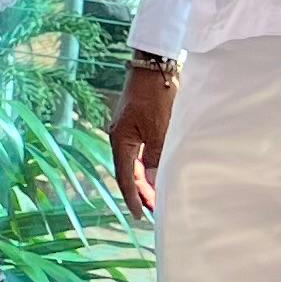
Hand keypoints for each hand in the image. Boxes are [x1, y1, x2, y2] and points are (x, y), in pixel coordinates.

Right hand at [110, 63, 178, 215]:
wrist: (154, 65)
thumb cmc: (156, 95)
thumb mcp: (160, 129)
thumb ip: (156, 157)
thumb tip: (151, 183)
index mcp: (120, 140)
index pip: (124, 177)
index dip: (132, 198)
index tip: (139, 216)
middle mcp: (120, 137)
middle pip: (127, 172)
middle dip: (140, 192)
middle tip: (154, 210)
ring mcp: (127, 130)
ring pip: (134, 163)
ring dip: (144, 180)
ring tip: (156, 195)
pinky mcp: (136, 123)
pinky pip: (139, 152)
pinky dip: (146, 166)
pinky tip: (156, 171)